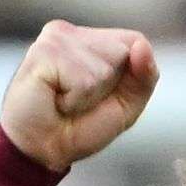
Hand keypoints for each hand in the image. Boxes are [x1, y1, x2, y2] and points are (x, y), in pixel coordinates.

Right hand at [0, 20, 157, 171]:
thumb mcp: (125, 106)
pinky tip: (54, 100)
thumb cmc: (79, 128)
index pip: (134, 41)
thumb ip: (144, 77)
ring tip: (64, 102)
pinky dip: (74, 101)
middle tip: (78, 101)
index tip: (99, 95)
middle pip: (122, 51)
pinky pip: (83, 80)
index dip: (129, 76)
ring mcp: (56, 39)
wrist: (41, 152)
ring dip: (88, 98)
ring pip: (103, 69)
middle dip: (108, 88)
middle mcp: (73, 33)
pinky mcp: (44, 52)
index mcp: (91, 39)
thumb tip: (142, 46)